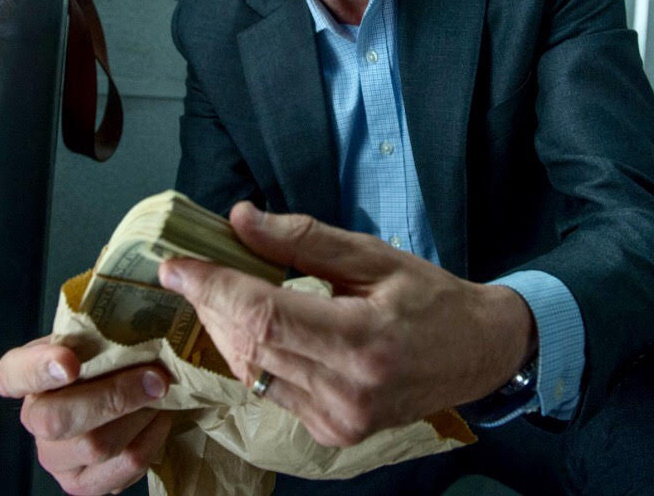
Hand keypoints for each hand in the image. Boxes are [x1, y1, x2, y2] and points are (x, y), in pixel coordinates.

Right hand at [0, 336, 172, 494]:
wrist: (128, 391)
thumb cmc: (109, 357)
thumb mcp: (97, 336)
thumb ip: (102, 332)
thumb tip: (136, 331)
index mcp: (26, 375)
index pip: (13, 374)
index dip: (39, 370)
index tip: (69, 362)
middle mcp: (33, 420)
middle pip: (57, 420)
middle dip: (114, 397)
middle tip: (156, 377)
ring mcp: (55, 458)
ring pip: (95, 446)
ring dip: (140, 416)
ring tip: (161, 394)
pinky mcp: (84, 484)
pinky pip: (123, 467)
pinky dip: (151, 439)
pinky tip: (159, 418)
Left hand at [158, 202, 535, 446]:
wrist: (478, 353)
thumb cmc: (432, 298)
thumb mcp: (374, 256)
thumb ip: (304, 239)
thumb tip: (240, 219)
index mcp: (361, 341)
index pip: (263, 315)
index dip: (212, 287)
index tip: (175, 264)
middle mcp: (346, 392)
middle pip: (249, 345)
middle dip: (212, 304)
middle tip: (195, 270)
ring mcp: (338, 421)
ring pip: (252, 373)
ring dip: (227, 330)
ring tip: (223, 292)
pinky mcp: (333, 433)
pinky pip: (271, 391)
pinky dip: (254, 356)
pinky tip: (259, 327)